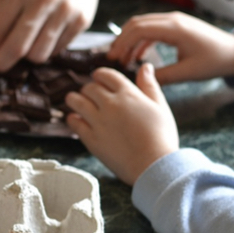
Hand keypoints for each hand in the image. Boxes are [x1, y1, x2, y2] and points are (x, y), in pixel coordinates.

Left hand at [65, 63, 178, 184]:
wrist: (153, 166)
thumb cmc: (161, 137)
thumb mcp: (160, 107)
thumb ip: (150, 85)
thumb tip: (145, 66)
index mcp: (128, 94)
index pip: (106, 75)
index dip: (100, 75)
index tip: (98, 78)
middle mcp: (110, 104)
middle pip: (89, 87)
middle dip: (89, 89)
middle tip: (89, 94)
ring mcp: (98, 121)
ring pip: (76, 101)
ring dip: (74, 99)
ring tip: (75, 102)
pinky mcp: (91, 138)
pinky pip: (74, 122)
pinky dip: (72, 118)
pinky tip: (76, 119)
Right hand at [107, 12, 233, 83]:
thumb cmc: (214, 61)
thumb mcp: (187, 73)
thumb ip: (163, 76)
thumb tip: (140, 79)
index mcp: (175, 29)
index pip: (139, 29)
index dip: (122, 43)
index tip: (112, 59)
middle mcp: (173, 20)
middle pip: (137, 23)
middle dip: (121, 40)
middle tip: (112, 59)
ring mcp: (175, 20)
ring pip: (143, 24)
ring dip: (130, 39)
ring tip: (122, 59)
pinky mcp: (177, 25)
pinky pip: (153, 29)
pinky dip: (141, 40)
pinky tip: (137, 56)